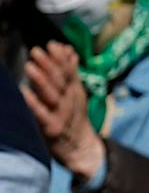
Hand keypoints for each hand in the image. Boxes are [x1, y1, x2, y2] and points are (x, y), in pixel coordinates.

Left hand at [21, 43, 102, 180]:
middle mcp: (69, 101)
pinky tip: (24, 93)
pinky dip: (34, 104)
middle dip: (49, 65)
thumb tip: (68, 50)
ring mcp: (61, 115)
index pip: (69, 71)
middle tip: (36, 51)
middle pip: (60, 81)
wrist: (81, 148)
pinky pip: (42, 115)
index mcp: (74, 91)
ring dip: (41, 80)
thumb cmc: (73, 117)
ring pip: (52, 95)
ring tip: (30, 66)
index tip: (52, 45)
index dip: (60, 58)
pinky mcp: (52, 128)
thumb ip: (71, 72)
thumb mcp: (76, 93)